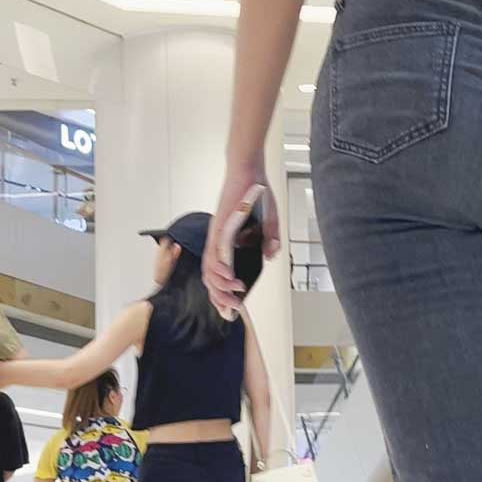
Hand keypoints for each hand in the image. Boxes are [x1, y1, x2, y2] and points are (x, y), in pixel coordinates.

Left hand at [201, 165, 280, 314]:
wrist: (250, 171)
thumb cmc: (256, 194)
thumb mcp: (269, 221)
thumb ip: (270, 240)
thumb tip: (270, 255)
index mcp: (226, 243)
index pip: (218, 274)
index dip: (221, 293)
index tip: (231, 308)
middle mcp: (218, 242)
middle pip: (210, 277)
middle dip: (220, 298)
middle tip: (233, 310)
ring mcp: (217, 235)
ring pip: (210, 269)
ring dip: (220, 287)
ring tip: (233, 298)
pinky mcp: (220, 226)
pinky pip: (215, 252)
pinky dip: (220, 268)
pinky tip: (228, 278)